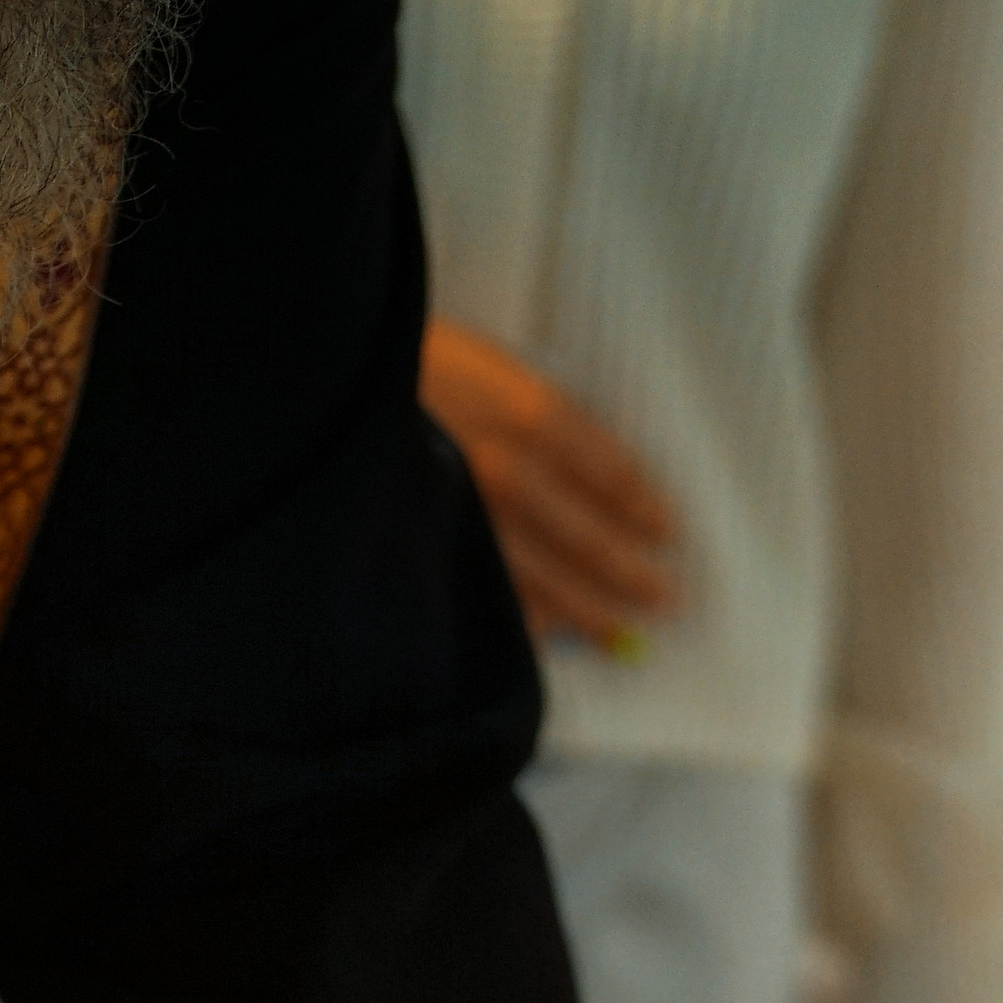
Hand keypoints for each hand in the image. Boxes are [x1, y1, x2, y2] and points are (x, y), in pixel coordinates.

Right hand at [421, 317, 676, 647]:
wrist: (334, 388)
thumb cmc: (413, 367)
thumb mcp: (485, 365)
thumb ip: (536, 412)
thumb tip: (593, 476)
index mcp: (527, 411)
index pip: (606, 470)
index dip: (641, 506)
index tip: (668, 532)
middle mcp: (503, 467)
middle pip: (580, 533)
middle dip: (625, 572)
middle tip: (663, 601)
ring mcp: (466, 514)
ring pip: (539, 575)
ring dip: (583, 609)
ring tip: (617, 635)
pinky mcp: (430, 547)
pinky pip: (486, 591)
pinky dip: (519, 619)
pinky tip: (545, 638)